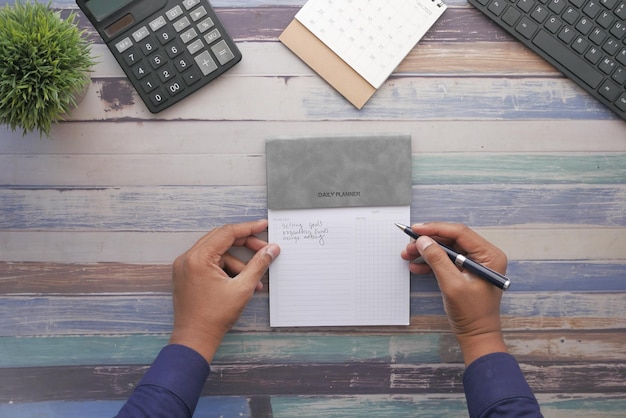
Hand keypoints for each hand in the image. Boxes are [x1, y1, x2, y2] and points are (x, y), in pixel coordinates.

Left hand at [169, 220, 279, 362]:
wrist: (194, 339)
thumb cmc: (214, 317)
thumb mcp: (242, 288)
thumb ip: (259, 265)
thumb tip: (272, 249)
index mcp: (199, 258)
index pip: (227, 233)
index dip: (248, 228)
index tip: (263, 226)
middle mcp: (188, 258)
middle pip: (221, 239)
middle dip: (244, 244)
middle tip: (263, 249)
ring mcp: (185, 266)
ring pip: (217, 253)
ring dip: (237, 261)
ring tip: (254, 278)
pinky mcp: (186, 275)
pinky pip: (209, 263)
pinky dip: (226, 269)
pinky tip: (241, 281)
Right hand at [401, 222, 507, 365]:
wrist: (477, 336)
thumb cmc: (472, 314)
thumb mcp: (452, 284)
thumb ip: (437, 259)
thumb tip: (423, 240)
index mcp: (489, 255)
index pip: (460, 233)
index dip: (436, 229)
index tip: (416, 230)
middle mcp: (484, 256)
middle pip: (451, 239)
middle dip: (428, 242)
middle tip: (409, 245)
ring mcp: (475, 264)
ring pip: (446, 249)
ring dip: (427, 252)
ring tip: (408, 255)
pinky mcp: (465, 272)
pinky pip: (446, 260)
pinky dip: (431, 262)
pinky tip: (416, 267)